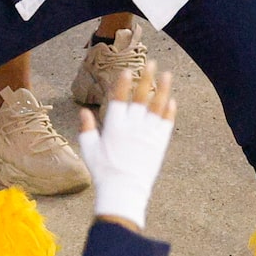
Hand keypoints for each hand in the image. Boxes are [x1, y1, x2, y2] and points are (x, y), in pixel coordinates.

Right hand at [77, 63, 177, 229]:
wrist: (124, 192)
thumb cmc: (104, 172)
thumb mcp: (89, 151)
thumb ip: (87, 129)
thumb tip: (84, 111)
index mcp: (114, 127)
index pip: (119, 100)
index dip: (123, 84)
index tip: (127, 71)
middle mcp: (132, 128)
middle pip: (141, 98)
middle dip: (146, 78)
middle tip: (151, 63)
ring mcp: (148, 135)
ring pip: (157, 107)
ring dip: (163, 89)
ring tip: (167, 75)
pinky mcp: (159, 145)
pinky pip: (166, 123)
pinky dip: (169, 111)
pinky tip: (172, 100)